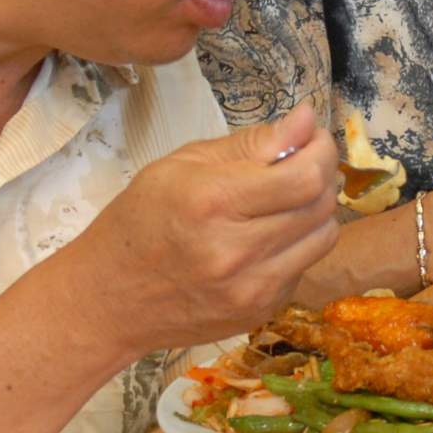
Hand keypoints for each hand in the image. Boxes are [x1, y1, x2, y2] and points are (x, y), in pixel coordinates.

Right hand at [61, 105, 343, 362]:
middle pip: (320, 205)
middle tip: (306, 161)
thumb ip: (251, 143)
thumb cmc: (140, 220)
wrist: (109, 300)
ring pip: (323, 238)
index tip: (313, 137)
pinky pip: (303, 266)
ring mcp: (251, 290)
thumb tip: (307, 119)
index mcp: (213, 202)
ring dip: (316, 209)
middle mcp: (237, 251)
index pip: (304, 176)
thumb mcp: (182, 165)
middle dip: (323, 173)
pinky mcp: (259, 313)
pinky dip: (296, 244)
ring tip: (289, 198)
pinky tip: (266, 236)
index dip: (321, 149)